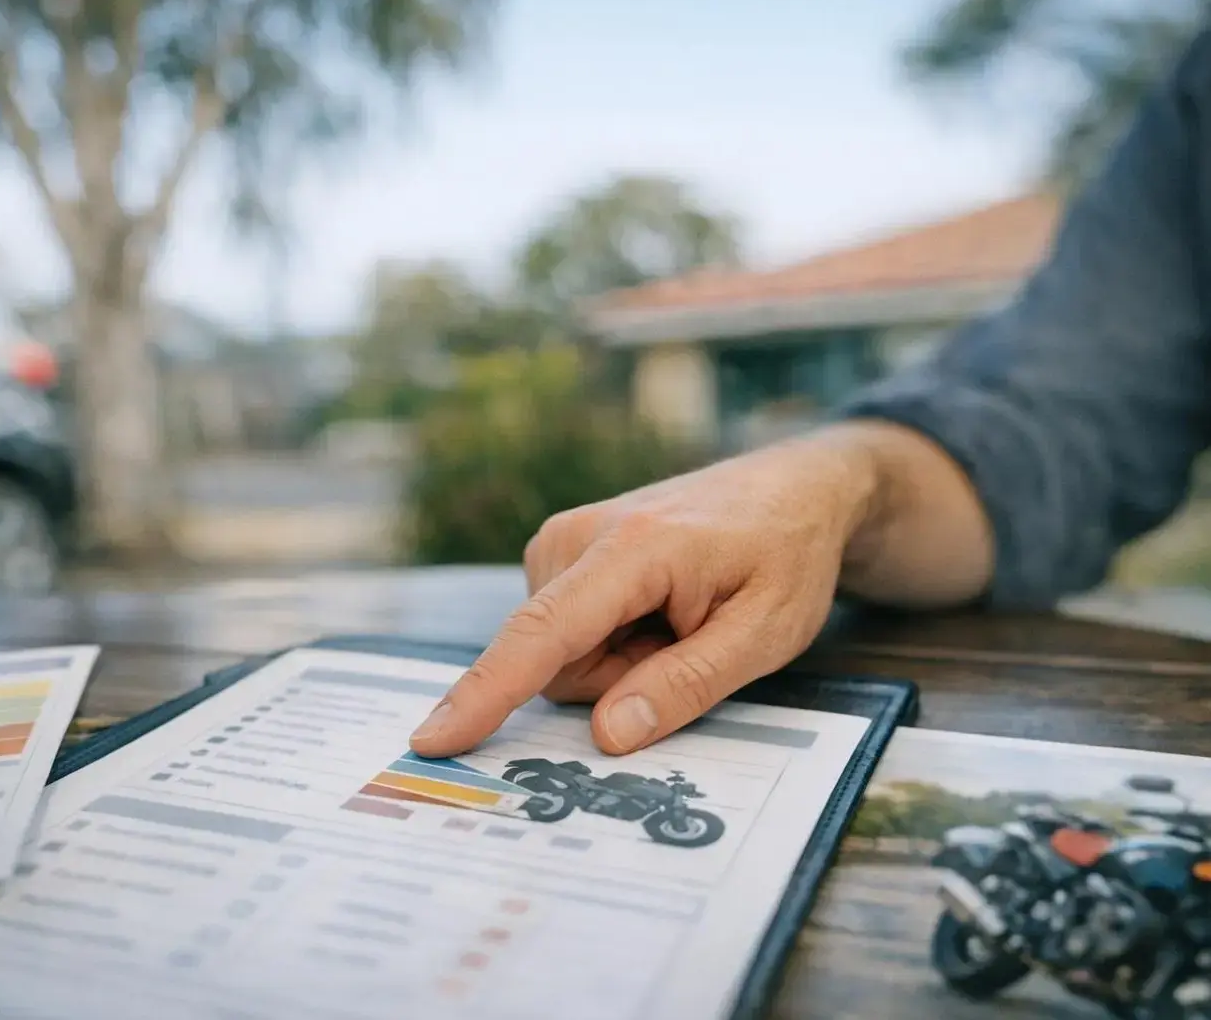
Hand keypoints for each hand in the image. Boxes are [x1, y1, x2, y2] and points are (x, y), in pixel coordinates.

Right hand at [407, 424, 890, 757]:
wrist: (793, 487)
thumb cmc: (787, 555)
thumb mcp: (765, 633)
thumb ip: (685, 685)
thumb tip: (605, 737)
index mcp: (630, 550)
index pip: (541, 635)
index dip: (486, 694)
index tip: (433, 738)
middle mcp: (577, 535)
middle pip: (556, 663)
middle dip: (617, 681)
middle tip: (690, 642)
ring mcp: (564, 538)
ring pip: (559, 654)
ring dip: (618, 659)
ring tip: (679, 618)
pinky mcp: (563, 549)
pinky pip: (565, 632)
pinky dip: (611, 638)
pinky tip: (659, 607)